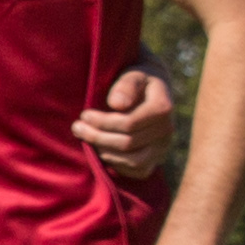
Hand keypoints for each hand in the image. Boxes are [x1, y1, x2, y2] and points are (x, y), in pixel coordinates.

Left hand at [75, 64, 181, 184]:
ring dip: (104, 152)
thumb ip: (126, 85)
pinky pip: (138, 171)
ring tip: (85, 139)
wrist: (150, 89)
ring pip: (134, 161)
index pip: (129, 124)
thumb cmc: (137, 79)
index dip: (102, 122)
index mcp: (163, 108)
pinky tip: (101, 150)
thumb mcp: (133, 74)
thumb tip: (116, 104)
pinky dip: (117, 165)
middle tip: (77, 127)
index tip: (84, 114)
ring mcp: (163, 147)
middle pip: (128, 143)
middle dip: (97, 137)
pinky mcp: (157, 159)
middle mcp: (167, 131)